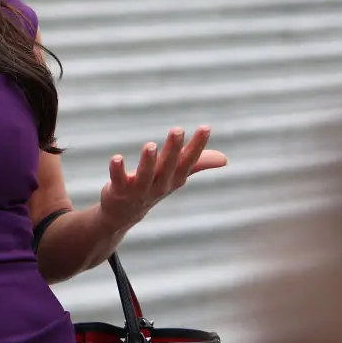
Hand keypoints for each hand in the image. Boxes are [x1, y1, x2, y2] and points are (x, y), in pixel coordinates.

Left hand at [99, 126, 226, 229]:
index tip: (206, 127)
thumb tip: (225, 159)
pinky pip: (119, 180)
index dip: (197, 146)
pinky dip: (117, 170)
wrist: (124, 214)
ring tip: (150, 145)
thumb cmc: (153, 187)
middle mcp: (159, 185)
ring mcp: (139, 190)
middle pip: (168, 167)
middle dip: (173, 149)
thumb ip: (197, 164)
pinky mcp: (119, 192)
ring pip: (145, 176)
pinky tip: (116, 158)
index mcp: (174, 179)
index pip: (188, 162)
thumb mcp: (175, 176)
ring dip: (148, 161)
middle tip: (178, 130)